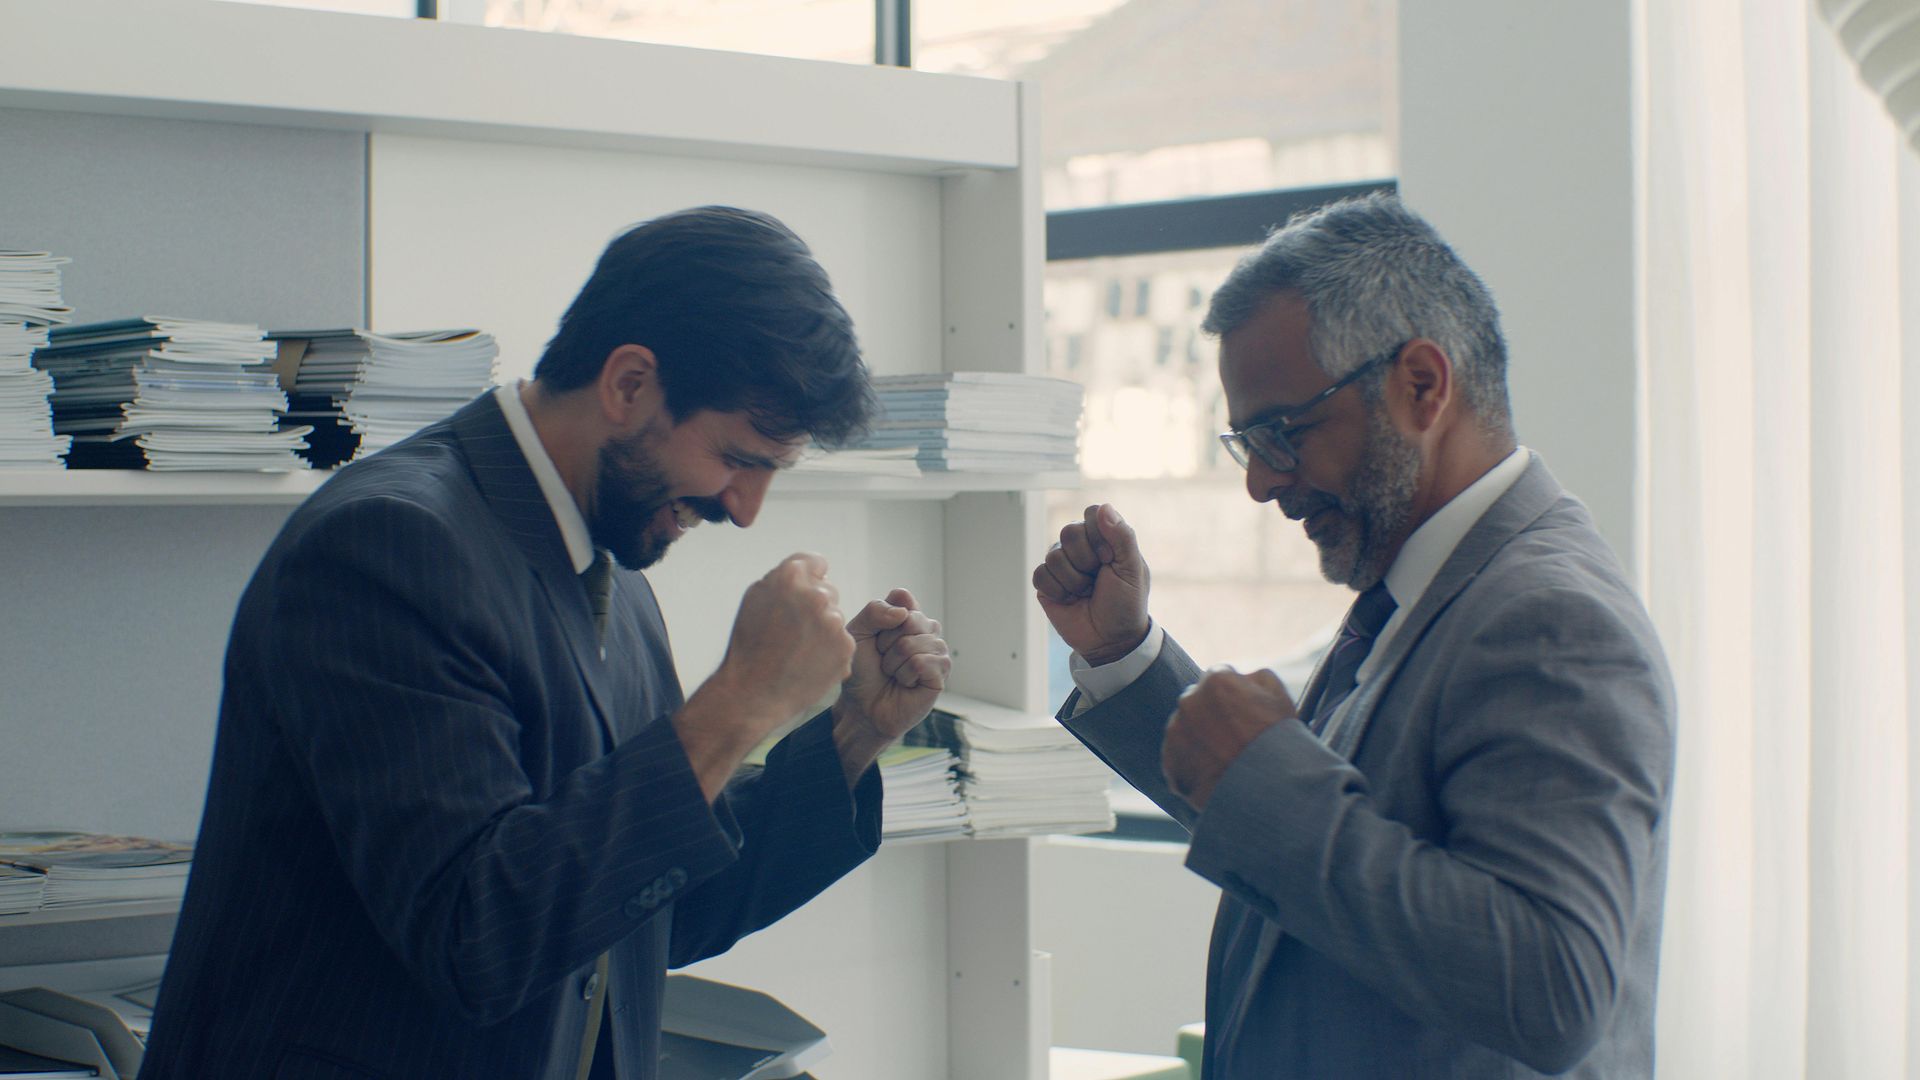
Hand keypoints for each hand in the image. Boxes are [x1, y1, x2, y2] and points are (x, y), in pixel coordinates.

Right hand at [717, 552, 856, 724]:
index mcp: (791, 577)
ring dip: (822, 629)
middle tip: (793, 630)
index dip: (808, 578)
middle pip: (828, 590)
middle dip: (814, 605)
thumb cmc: (749, 646)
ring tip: (798, 649)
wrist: (754, 692)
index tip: (800, 595)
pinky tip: (808, 662)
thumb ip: (782, 578)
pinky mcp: (846, 646)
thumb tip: (806, 570)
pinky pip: (842, 640)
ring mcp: (834, 621)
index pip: (816, 562)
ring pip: (835, 617)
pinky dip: (830, 650)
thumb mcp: (755, 598)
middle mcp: (817, 595)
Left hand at [833, 589, 951, 782]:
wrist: (863, 706)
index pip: (902, 597)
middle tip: (883, 659)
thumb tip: (903, 613)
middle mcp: (927, 629)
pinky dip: (904, 675)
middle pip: (909, 619)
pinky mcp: (941, 673)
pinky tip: (905, 683)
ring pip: (911, 643)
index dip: (882, 619)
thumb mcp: (857, 634)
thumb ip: (874, 611)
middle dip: (885, 643)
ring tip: (893, 673)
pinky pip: (920, 662)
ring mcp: (937, 650)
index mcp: (909, 615)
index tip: (874, 638)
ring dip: (892, 663)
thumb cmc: (861, 671)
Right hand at [1032, 503, 1150, 665]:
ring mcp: (1062, 564)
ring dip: (1074, 580)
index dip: (1099, 536)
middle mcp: (1081, 547)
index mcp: (1104, 538)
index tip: (1110, 559)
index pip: (1091, 513)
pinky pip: (1041, 574)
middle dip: (1086, 560)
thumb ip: (1122, 536)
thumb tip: (1104, 507)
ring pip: (1054, 556)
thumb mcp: (1132, 570)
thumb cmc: (1126, 605)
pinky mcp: (1046, 583)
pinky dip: (1058, 590)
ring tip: (1086, 592)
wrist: (1112, 640)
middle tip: (1097, 578)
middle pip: (1069, 531)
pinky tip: (1070, 599)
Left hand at [1162, 667, 1297, 810]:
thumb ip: (1256, 677)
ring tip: (1226, 759)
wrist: (1268, 791)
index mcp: (1215, 680)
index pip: (1219, 677)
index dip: (1234, 695)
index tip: (1243, 713)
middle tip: (1234, 738)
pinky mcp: (1169, 763)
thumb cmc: (1278, 742)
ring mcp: (1176, 734)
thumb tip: (1243, 677)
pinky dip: (1192, 765)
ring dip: (1200, 739)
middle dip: (1212, 715)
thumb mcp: (1280, 697)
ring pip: (1186, 730)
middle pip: (1198, 702)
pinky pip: (1178, 758)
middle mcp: (1188, 702)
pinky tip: (1215, 774)